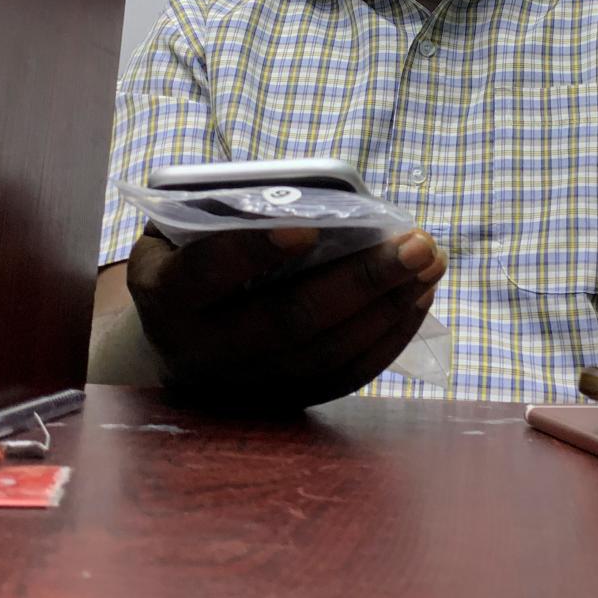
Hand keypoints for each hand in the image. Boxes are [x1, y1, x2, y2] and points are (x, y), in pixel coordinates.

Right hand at [127, 225, 446, 409]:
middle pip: (288, 320)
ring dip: (387, 307)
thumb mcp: (182, 226)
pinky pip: (344, 377)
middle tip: (417, 243)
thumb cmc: (190, 256)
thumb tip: (307, 195)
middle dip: (361, 279)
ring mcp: (246, 385)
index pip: (206, 273)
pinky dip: (388, 338)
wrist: (175, 338)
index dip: (253, 251)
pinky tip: (418, 298)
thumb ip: (225, 207)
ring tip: (430, 263)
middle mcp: (203, 348)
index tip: (307, 227)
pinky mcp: (283, 402)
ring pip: (325, 354)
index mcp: (167, 292)